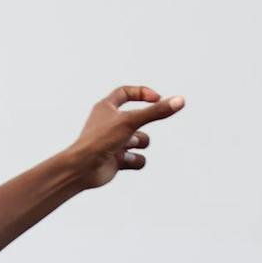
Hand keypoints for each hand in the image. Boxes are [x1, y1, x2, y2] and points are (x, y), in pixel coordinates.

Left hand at [69, 86, 185, 189]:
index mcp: (106, 108)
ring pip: (140, 139)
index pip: (125, 93)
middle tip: (140, 125)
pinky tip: (124, 161)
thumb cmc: (99, 140)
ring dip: (139, 142)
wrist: (81, 169)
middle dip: (143, 123)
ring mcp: (114, 142)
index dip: (142, 93)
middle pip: (137, 117)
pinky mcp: (117, 160)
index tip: (157, 98)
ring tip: (128, 145)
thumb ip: (157, 112)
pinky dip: (135, 160)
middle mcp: (109, 124)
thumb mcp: (131, 121)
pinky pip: (137, 158)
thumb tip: (180, 101)